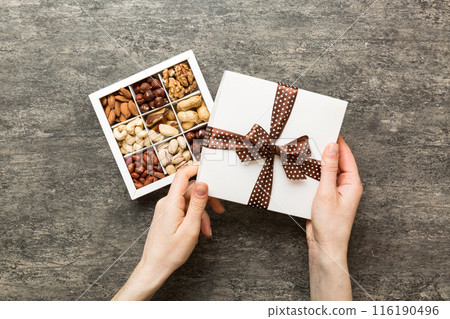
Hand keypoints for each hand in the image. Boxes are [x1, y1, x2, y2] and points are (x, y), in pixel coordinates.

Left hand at [112, 164, 223, 300]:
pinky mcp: (167, 215)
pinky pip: (184, 210)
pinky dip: (194, 218)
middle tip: (219, 210)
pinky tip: (199, 231)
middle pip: (190, 190)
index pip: (183, 175)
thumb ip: (198, 205)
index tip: (210, 170)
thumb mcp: (190, 228)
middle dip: (206, 200)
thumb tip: (203, 184)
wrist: (154, 267)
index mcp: (171, 203)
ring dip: (201, 214)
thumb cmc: (170, 253)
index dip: (197, 169)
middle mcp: (167, 203)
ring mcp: (166, 209)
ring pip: (189, 202)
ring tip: (206, 231)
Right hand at [306, 135, 362, 299]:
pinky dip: (313, 174)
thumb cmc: (331, 225)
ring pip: (327, 170)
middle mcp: (346, 186)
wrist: (325, 246)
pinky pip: (320, 180)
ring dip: (317, 163)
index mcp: (352, 183)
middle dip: (326, 150)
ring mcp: (336, 192)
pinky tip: (304, 170)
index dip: (337, 142)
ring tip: (306, 152)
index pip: (346, 155)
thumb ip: (329, 168)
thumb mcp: (327, 192)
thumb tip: (332, 147)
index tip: (328, 129)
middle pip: (337, 161)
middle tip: (313, 138)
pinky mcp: (326, 198)